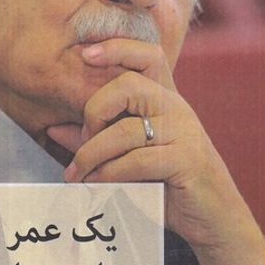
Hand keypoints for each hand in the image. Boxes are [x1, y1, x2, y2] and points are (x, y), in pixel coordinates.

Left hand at [47, 38, 264, 264]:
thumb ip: (94, 138)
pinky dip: (110, 174)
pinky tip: (96, 185)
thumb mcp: (128, 155)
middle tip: (82, 140)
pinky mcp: (187, 160)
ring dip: (92, 154)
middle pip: (129, 85)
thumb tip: (51, 128)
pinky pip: (138, 161)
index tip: (86, 53)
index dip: (119, 47)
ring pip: (126, 131)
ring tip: (76, 174)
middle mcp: (176, 107)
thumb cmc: (166, 181)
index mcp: (163, 99)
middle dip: (94, 110)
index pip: (149, 55)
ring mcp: (184, 132)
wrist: (214, 216)